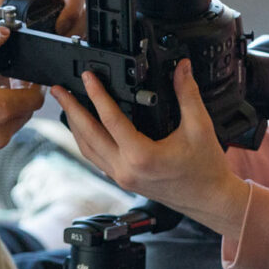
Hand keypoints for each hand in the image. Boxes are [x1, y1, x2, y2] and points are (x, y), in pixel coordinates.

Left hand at [54, 59, 249, 235]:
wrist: (209, 201)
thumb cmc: (205, 169)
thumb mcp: (199, 127)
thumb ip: (187, 93)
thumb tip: (181, 68)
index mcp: (142, 156)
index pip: (110, 119)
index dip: (96, 94)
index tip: (87, 77)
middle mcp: (126, 169)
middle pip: (87, 135)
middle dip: (70, 109)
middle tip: (58, 90)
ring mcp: (121, 177)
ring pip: (87, 149)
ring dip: (74, 125)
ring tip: (65, 105)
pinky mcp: (123, 180)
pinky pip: (96, 158)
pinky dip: (86, 140)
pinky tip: (84, 128)